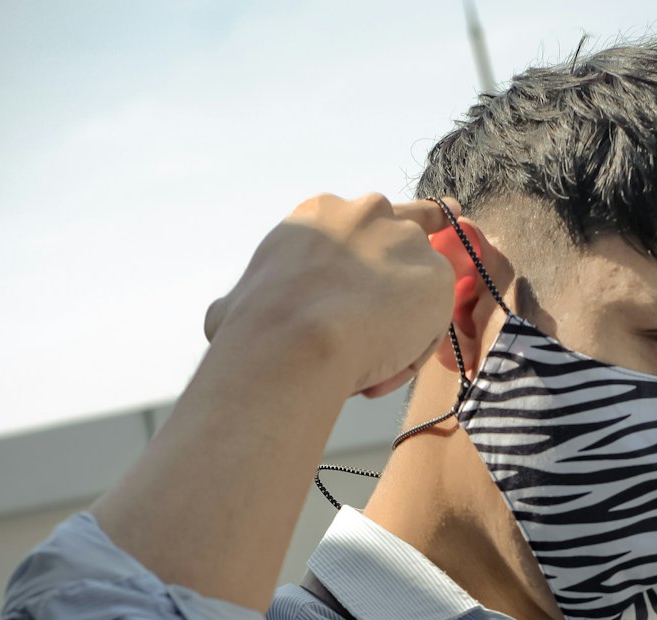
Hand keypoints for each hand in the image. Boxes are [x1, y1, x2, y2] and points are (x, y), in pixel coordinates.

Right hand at [203, 192, 461, 397]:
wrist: (295, 337)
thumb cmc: (255, 327)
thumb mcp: (233, 305)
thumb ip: (237, 305)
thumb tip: (219, 321)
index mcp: (319, 215)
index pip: (356, 227)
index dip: (359, 265)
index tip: (351, 299)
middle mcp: (367, 212)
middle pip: (407, 229)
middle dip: (401, 274)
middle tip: (387, 317)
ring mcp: (406, 241)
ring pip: (420, 284)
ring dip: (406, 322)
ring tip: (375, 362)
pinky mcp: (436, 275)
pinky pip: (434, 320)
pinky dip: (415, 348)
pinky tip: (386, 370)